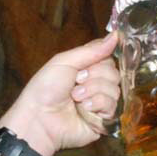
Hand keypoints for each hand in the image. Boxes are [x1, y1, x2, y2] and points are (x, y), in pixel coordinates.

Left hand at [0, 33, 118, 155]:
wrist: (40, 117)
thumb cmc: (46, 88)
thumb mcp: (65, 61)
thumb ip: (92, 50)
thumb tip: (116, 35)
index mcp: (87, 69)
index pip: (109, 58)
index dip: (100, 59)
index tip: (84, 65)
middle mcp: (96, 85)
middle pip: (114, 73)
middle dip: (94, 76)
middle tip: (76, 82)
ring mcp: (101, 103)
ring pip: (115, 89)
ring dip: (93, 91)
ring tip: (75, 98)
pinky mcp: (103, 120)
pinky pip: (112, 106)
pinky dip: (96, 104)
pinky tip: (83, 109)